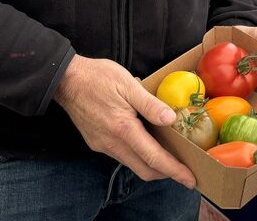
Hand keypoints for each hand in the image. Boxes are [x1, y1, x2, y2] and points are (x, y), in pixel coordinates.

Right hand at [53, 55, 195, 188]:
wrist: (66, 80)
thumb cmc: (97, 77)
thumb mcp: (128, 84)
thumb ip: (150, 104)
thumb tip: (170, 119)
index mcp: (123, 129)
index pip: (154, 158)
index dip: (174, 170)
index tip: (190, 179)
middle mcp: (112, 143)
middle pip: (144, 169)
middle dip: (166, 173)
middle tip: (184, 171)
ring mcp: (102, 145)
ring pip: (132, 164)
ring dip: (152, 164)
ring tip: (169, 156)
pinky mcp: (97, 143)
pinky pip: (121, 155)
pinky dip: (138, 155)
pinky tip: (145, 142)